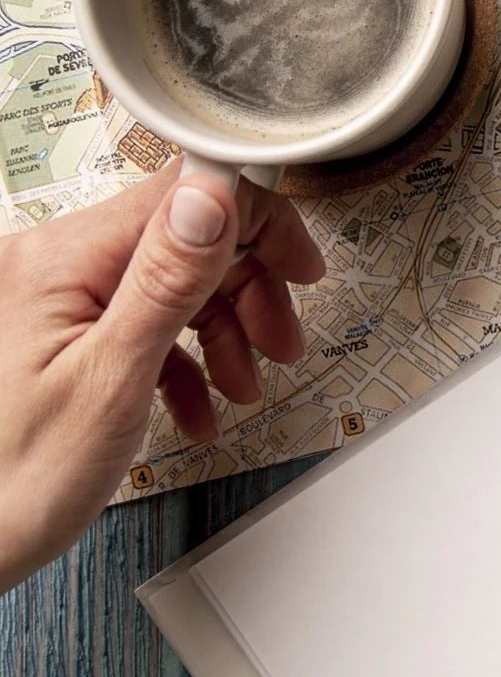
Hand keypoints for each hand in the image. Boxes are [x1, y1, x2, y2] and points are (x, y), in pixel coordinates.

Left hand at [0, 166, 324, 592]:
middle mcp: (51, 263)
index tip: (297, 264)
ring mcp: (54, 298)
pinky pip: (140, 322)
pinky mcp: (59, 331)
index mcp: (58, 259)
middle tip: (279, 341)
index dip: (254, 223)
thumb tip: (213, 195)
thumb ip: (165, 281)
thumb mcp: (112, 381)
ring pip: (169, 284)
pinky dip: (182, 359)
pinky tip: (197, 404)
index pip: (181, 195)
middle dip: (245, 290)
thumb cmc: (15, 481)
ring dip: (221, 330)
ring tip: (242, 385)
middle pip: (183, 241)